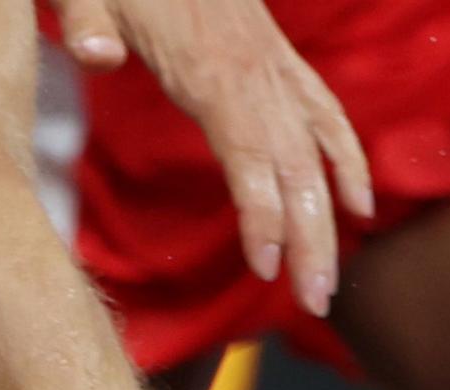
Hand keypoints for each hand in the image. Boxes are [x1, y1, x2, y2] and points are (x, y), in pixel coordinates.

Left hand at [53, 0, 372, 311]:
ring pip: (315, 150)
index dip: (263, 207)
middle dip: (309, 235)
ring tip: (327, 287)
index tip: (267, 263)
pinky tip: (360, 206)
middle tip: (314, 301)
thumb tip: (95, 54)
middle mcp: (255, 71)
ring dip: (328, 219)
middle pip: (294, 163)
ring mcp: (273, 67)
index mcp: (209, 64)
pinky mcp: (279, 62)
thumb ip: (90, 21)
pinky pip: (325, 113)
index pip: (248, 148)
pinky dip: (347, 159)